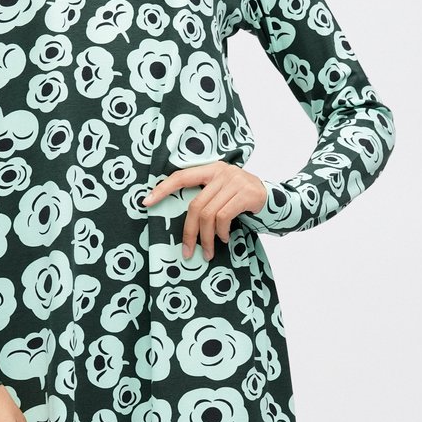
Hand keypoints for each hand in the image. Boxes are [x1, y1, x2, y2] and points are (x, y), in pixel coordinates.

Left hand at [142, 162, 267, 259]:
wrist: (275, 199)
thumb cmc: (241, 199)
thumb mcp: (222, 191)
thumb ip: (205, 197)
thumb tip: (182, 222)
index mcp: (211, 169)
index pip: (181, 176)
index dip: (162, 189)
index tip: (146, 202)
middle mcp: (221, 172)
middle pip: (195, 205)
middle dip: (189, 232)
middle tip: (187, 252)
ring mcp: (235, 181)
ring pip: (209, 214)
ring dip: (206, 238)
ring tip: (209, 250)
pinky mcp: (246, 194)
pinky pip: (224, 217)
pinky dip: (221, 232)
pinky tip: (225, 238)